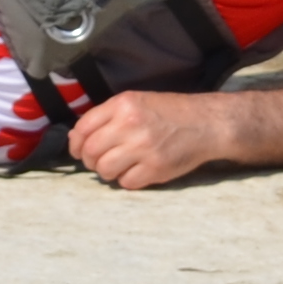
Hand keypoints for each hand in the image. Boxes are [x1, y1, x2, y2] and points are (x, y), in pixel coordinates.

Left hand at [65, 88, 223, 189]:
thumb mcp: (137, 101)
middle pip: (90, 152)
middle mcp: (131, 124)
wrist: (206, 123)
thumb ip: (107, 117)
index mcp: (123, 104)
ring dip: (108, 172)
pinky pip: (126, 182)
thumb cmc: (169, 112)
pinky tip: (137, 170)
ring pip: (104, 170)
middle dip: (90, 160)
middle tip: (101, 160)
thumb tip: (76, 139)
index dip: (76, 143)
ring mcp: (143, 148)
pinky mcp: (156, 168)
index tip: (79, 150)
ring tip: (120, 166)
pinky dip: (127, 180)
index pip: (83, 128)